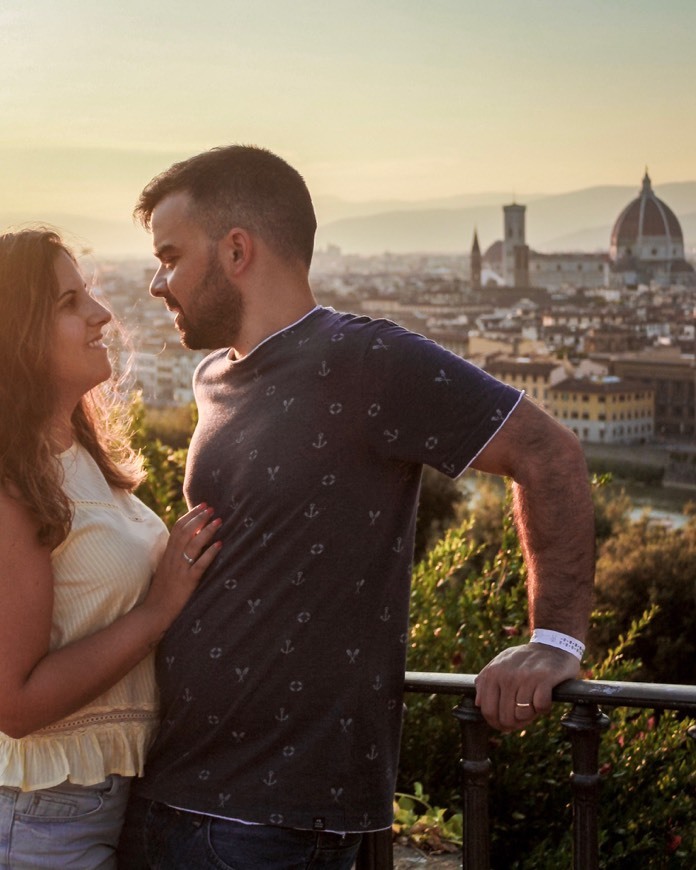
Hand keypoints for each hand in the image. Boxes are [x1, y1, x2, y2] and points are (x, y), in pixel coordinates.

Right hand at [145, 503, 220, 625]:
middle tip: (212, 508)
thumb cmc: (162, 592)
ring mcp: (179, 569)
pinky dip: (209, 553)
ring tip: (219, 521)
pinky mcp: (187, 582)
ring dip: (207, 531)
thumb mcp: (166, 569)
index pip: (178, 528)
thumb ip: (175, 555)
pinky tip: (219, 545)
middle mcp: (172, 558)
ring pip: (193, 545)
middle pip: (185, 532)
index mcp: (167, 554)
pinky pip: (199, 564)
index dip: (191, 515)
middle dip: (199, 517)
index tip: (202, 506)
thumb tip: (189, 541)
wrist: (154, 612)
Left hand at [474, 643, 579, 730]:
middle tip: (523, 717)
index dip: (497, 723)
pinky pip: (540, 707)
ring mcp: (525, 676)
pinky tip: (545, 698)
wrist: (553, 645)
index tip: (506, 725)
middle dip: (515, 723)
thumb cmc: (525, 659)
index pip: (488, 710)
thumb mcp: (500, 663)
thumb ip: (486, 681)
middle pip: (505, 717)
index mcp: (493, 673)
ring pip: (522, 714)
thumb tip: (478, 703)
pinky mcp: (544, 678)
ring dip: (530, 715)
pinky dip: (544, 708)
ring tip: (533, 703)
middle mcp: (507, 674)